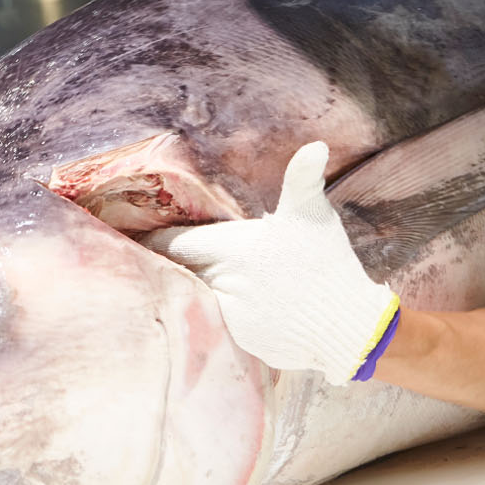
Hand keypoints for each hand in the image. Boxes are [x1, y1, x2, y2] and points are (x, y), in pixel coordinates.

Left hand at [142, 142, 399, 382]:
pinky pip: (210, 321)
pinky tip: (210, 305)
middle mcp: (223, 282)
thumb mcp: (314, 215)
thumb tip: (316, 146)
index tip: (136, 235)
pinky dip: (207, 312)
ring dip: (184, 286)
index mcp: (232, 247)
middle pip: (178, 269)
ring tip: (170, 278)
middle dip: (163, 263)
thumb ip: (304, 179)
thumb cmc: (327, 263)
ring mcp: (227, 314)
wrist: (349, 327)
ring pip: (191, 295)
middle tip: (146, 255)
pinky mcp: (236, 339)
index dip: (154, 239)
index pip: (175, 243)